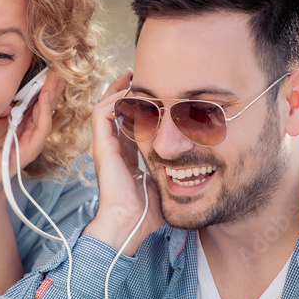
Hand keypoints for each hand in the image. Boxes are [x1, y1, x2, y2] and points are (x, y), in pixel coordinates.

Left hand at [0, 70, 62, 194]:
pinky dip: (44, 112)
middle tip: (63, 59)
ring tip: (58, 73)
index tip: (49, 55)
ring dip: (53, 91)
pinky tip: (45, 96)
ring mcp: (34, 137)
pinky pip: (42, 128)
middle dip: (55, 79)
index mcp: (23, 114)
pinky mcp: (31, 149)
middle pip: (47, 98)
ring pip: (48, 110)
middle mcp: (32, 124)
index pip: (37, 91)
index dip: (44, 75)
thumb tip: (6, 80)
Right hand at [83, 69, 163, 253]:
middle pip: (115, 111)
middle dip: (125, 91)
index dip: (139, 107)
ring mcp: (105, 146)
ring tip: (132, 77)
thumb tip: (196, 168)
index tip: (152, 92)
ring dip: (119, 91)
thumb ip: (171, 171)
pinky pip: (102, 113)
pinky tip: (130, 95)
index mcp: (126, 157)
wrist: (129, 223)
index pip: (129, 123)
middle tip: (137, 75)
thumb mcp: (163, 184)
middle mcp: (114, 148)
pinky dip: (114, 100)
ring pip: (106, 107)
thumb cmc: (146, 212)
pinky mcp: (102, 146)